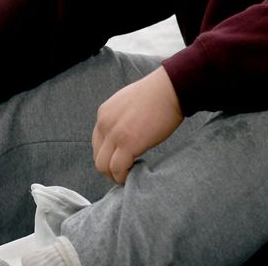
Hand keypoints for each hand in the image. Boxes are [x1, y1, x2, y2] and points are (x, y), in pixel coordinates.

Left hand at [92, 67, 182, 184]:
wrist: (169, 89)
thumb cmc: (157, 94)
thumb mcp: (128, 102)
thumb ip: (120, 118)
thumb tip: (125, 134)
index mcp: (104, 114)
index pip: (97, 143)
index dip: (108, 156)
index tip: (120, 161)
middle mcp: (104, 124)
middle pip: (98, 157)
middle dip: (109, 169)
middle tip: (125, 173)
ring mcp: (114, 134)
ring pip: (103, 167)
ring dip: (115, 176)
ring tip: (129, 176)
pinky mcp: (128, 144)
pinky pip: (117, 169)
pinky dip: (123, 177)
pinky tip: (134, 175)